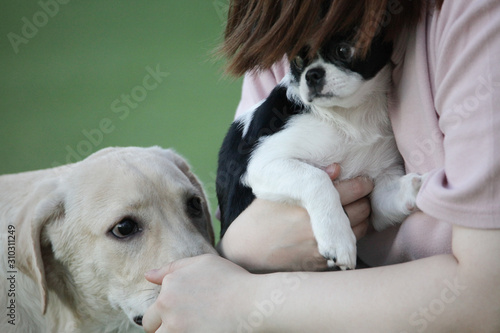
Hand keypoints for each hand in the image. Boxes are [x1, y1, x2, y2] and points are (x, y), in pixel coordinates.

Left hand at [143, 254, 257, 332]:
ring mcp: (177, 328)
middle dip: (164, 328)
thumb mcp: (202, 263)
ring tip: (192, 328)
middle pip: (151, 328)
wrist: (252, 303)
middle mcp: (168, 308)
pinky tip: (200, 331)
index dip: (165, 316)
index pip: (151, 312)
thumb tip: (147, 276)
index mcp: (169, 287)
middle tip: (186, 324)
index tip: (184, 315)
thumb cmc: (231, 280)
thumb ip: (172, 268)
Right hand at [217, 164, 373, 271]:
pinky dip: (353, 236)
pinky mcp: (323, 264)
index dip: (362, 182)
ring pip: (360, 229)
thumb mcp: (277, 193)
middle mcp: (318, 226)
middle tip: (363, 193)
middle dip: (364, 199)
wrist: (246, 252)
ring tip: (356, 210)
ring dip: (362, 218)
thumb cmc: (259, 218)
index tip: (364, 180)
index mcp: (307, 204)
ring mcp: (322, 248)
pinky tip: (346, 228)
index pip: (351, 189)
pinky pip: (351, 248)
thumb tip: (337, 168)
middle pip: (361, 209)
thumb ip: (308, 179)